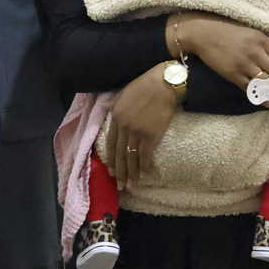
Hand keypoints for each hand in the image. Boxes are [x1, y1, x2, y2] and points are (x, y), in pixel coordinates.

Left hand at [104, 62, 179, 190]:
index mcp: (116, 116)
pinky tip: (145, 174)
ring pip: (131, 157)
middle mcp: (124, 126)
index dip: (111, 158)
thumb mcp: (124, 91)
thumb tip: (104, 107)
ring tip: (131, 183)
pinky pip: (145, 155)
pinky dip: (144, 166)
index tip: (110, 171)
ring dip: (131, 172)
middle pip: (120, 153)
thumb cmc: (145, 84)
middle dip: (119, 171)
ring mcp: (137, 132)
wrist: (164, 83)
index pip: (111, 143)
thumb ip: (114, 102)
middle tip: (120, 185)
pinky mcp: (151, 135)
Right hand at [173, 11, 268, 108]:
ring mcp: (243, 65)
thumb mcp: (251, 32)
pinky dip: (262, 97)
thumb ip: (266, 46)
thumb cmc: (228, 31)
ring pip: (268, 84)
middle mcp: (255, 53)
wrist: (202, 34)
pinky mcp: (232, 74)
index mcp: (261, 40)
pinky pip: (250, 89)